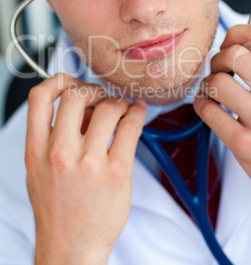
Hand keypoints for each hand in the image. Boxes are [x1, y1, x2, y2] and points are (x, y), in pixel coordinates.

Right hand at [26, 73, 146, 264]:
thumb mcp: (40, 170)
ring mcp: (89, 162)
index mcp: (36, 149)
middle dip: (93, 89)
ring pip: (108, 107)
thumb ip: (53, 135)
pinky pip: (131, 126)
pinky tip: (137, 112)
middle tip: (102, 98)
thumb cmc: (58, 207)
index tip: (73, 83)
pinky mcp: (117, 172)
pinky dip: (137, 113)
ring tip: (121, 109)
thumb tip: (82, 105)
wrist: (72, 247)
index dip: (58, 80)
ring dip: (118, 102)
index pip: (39, 97)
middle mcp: (60, 152)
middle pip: (77, 95)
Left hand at [194, 24, 250, 193]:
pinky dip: (202, 103)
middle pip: (234, 54)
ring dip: (208, 84)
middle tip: (220, 71)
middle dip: (219, 58)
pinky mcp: (244, 143)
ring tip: (214, 92)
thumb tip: (234, 38)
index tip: (231, 44)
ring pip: (217, 81)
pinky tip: (210, 107)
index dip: (238, 33)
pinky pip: (207, 109)